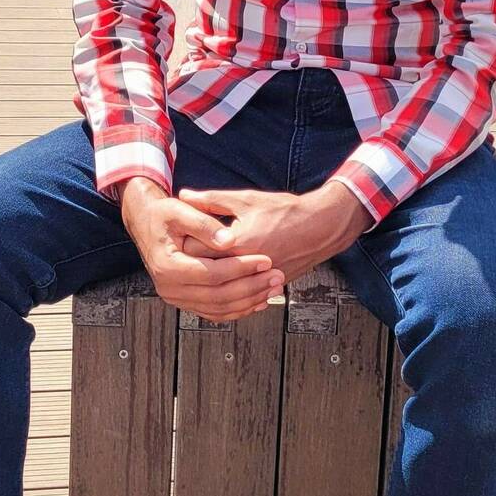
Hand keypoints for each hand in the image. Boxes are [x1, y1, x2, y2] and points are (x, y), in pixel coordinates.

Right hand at [119, 179, 284, 323]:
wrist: (146, 224)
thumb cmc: (164, 214)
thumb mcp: (180, 211)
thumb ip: (205, 224)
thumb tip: (229, 240)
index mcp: (168, 266)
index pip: (212, 273)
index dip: (241, 268)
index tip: (266, 259)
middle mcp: (169, 288)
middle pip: (218, 295)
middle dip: (251, 287)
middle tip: (277, 277)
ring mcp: (176, 298)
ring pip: (219, 308)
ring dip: (249, 301)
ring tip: (274, 288)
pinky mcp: (184, 301)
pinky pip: (214, 312)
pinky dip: (238, 309)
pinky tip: (258, 300)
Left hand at [177, 179, 369, 286]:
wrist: (321, 227)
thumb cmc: (283, 210)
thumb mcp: (244, 200)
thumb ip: (211, 200)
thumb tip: (184, 195)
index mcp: (236, 244)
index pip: (195, 253)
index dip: (182, 244)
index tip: (174, 237)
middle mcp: (246, 267)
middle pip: (205, 275)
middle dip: (191, 265)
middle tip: (179, 256)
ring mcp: (258, 281)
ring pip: (222, 293)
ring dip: (208, 284)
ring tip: (195, 274)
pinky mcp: (268, 288)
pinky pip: (241, 300)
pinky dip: (228, 297)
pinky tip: (218, 290)